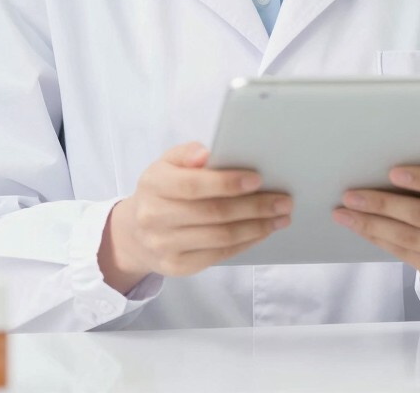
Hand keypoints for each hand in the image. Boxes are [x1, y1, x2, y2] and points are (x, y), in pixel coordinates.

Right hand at [98, 142, 292, 294]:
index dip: (227, 183)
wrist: (135, 232)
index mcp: (154, 184)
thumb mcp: (167, 163)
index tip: (257, 179)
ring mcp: (165, 246)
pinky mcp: (177, 266)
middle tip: (283, 200)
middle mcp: (155, 217)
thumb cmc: (162, 189)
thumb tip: (206, 154)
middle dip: (254, 207)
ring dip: (257, 227)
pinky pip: (219, 255)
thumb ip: (187, 154)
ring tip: (281, 217)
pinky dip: (246, 242)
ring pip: (220, 237)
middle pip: (213, 213)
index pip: (193, 185)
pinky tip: (263, 231)